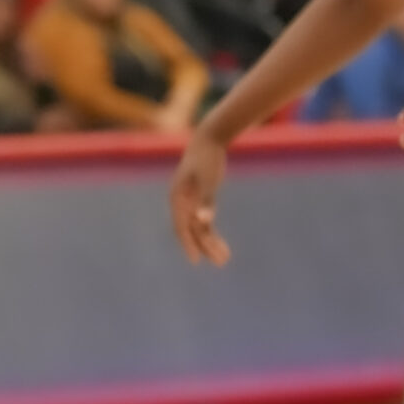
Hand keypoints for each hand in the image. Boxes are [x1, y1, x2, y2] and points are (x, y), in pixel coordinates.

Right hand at [169, 129, 231, 266]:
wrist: (209, 141)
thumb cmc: (206, 159)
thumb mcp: (207, 180)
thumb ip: (206, 201)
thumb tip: (204, 221)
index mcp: (177, 199)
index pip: (181, 227)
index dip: (188, 244)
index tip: (196, 260)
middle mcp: (182, 203)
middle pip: (192, 231)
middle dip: (205, 247)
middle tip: (221, 262)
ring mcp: (190, 203)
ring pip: (199, 229)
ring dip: (211, 244)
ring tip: (225, 259)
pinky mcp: (200, 200)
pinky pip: (205, 222)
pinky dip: (213, 234)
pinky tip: (223, 245)